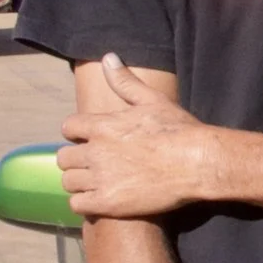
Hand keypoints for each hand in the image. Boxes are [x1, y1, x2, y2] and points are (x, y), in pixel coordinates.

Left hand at [58, 55, 221, 218]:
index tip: (91, 139)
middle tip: (96, 164)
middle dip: (78, 160)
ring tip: (99, 183)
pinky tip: (101, 199)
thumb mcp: (153, 100)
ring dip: (81, 182)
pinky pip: (77, 204)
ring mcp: (100, 179)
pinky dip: (85, 202)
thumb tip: (107, 58)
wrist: (198, 163)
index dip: (78, 133)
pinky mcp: (107, 203)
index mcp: (101, 125)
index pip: (68, 127)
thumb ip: (125, 82)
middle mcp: (95, 151)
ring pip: (69, 181)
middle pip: (64, 157)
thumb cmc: (179, 131)